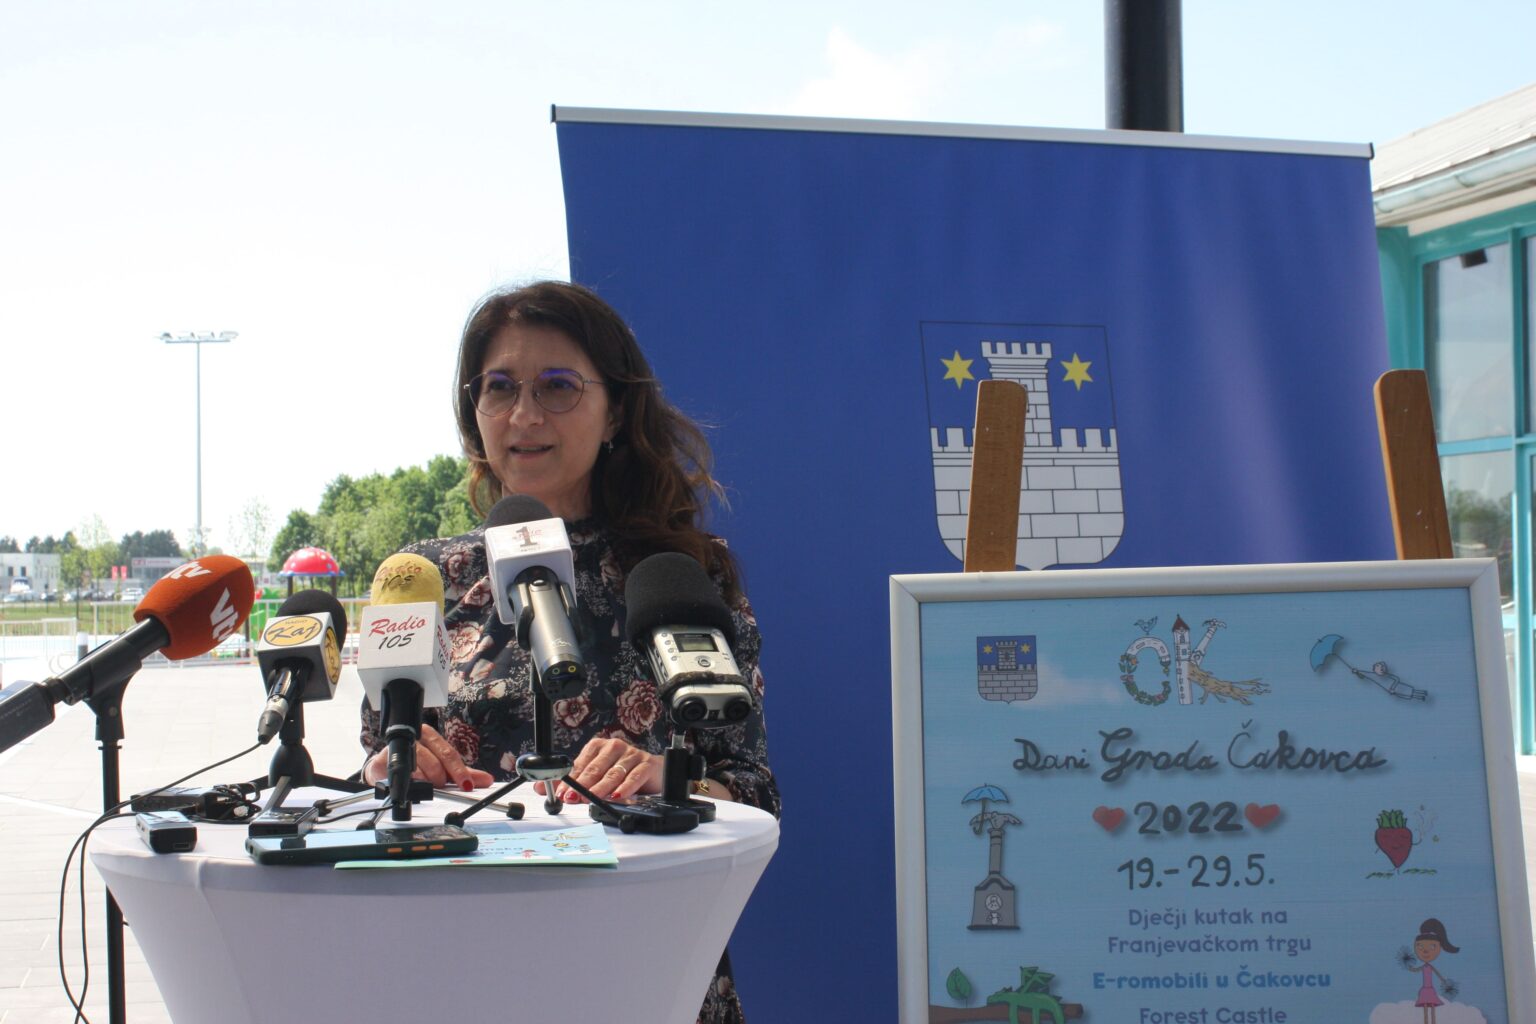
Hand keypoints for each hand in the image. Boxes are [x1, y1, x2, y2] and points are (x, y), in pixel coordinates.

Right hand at [362, 724, 494, 790]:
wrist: (385, 769)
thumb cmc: (416, 765)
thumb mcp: (442, 768)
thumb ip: (463, 773)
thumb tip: (487, 780)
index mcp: (431, 736)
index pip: (449, 753)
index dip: (459, 771)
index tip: (467, 785)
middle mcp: (416, 738)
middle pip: (435, 759)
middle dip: (441, 777)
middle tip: (441, 786)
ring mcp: (400, 747)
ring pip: (419, 766)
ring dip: (426, 780)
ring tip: (428, 786)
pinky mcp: (384, 759)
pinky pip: (401, 772)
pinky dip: (410, 781)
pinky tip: (413, 786)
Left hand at [537, 736, 662, 802]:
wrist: (653, 772)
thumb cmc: (622, 772)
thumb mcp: (595, 777)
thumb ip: (570, 782)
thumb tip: (540, 787)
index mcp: (598, 747)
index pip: (579, 765)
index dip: (568, 780)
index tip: (560, 793)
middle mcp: (614, 747)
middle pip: (595, 769)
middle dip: (581, 785)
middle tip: (572, 797)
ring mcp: (631, 755)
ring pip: (612, 774)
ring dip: (600, 788)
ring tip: (591, 798)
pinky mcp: (646, 764)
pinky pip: (633, 777)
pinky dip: (624, 788)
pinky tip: (617, 796)